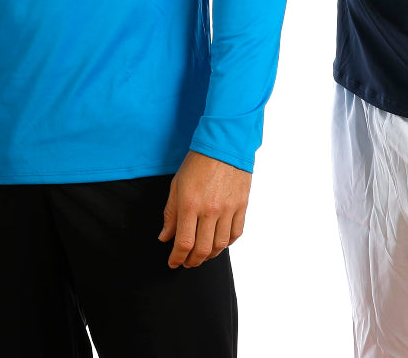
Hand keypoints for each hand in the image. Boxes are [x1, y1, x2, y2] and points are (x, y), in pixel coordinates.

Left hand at [158, 151, 251, 267]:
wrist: (224, 145)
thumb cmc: (197, 162)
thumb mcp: (176, 185)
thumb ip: (170, 214)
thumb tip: (165, 237)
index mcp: (190, 205)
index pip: (184, 243)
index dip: (177, 258)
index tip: (173, 262)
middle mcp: (210, 210)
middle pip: (203, 249)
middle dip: (192, 261)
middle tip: (186, 262)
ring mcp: (228, 209)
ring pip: (220, 245)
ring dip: (209, 255)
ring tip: (202, 255)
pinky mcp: (242, 206)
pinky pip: (236, 233)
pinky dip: (227, 243)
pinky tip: (219, 243)